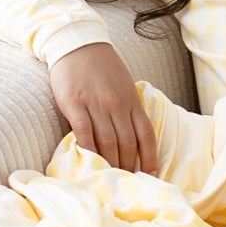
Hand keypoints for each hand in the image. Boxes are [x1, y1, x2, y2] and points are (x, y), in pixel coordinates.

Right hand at [48, 41, 159, 173]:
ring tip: (110, 177)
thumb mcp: (125, 85)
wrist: (78, 44)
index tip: (150, 175)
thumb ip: (130, 108)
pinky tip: (89, 161)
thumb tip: (135, 135)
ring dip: (110, 163)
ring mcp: (96, 104)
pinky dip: (88, 150)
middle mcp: (117, 105)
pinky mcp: (74, 104)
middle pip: (127, 143)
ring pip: (107, 142)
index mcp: (132, 101)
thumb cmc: (103, 67)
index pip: (146, 134)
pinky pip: (83, 132)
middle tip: (126, 182)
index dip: (149, 157)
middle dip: (128, 166)